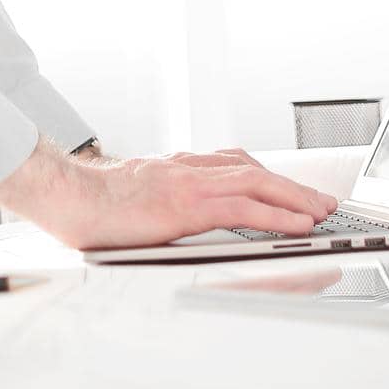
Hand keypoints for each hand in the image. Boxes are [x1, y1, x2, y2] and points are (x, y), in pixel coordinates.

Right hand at [0, 140, 337, 250]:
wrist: (68, 198)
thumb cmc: (92, 204)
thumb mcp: (134, 195)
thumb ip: (159, 200)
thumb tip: (169, 219)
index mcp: (175, 167)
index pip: (233, 164)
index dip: (267, 176)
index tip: (289, 188)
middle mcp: (187, 168)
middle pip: (253, 170)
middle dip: (292, 186)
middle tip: (321, 201)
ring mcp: (189, 183)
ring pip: (257, 182)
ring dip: (295, 198)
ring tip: (319, 212)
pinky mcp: (187, 205)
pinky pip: (244, 208)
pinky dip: (276, 214)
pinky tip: (296, 224)